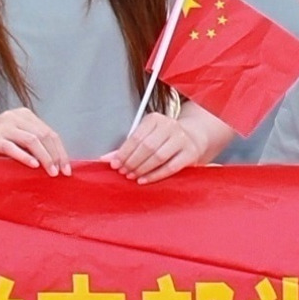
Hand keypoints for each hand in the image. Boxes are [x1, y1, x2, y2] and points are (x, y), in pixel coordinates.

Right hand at [0, 108, 74, 172]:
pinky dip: (25, 157)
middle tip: (61, 173)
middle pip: (44, 136)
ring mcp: (4, 126)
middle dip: (55, 156)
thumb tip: (57, 163)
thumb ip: (33, 144)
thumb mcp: (17, 138)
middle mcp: (15, 117)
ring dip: (45, 158)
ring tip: (51, 173)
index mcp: (25, 115)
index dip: (61, 151)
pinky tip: (33, 165)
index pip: (49, 133)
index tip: (67, 169)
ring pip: (32, 140)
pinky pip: (12, 147)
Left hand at [110, 103, 230, 183]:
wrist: (192, 137)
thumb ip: (127, 147)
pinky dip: (155, 175)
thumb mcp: (146, 136)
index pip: (135, 137)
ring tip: (132, 176)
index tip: (113, 163)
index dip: (123, 152)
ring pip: (158, 157)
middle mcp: (169, 126)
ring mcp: (181, 139)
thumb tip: (106, 158)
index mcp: (155, 119)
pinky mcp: (190, 153)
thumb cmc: (163, 138)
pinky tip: (144, 180)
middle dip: (132, 162)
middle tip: (123, 171)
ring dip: (142, 169)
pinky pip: (170, 167)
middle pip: (147, 147)